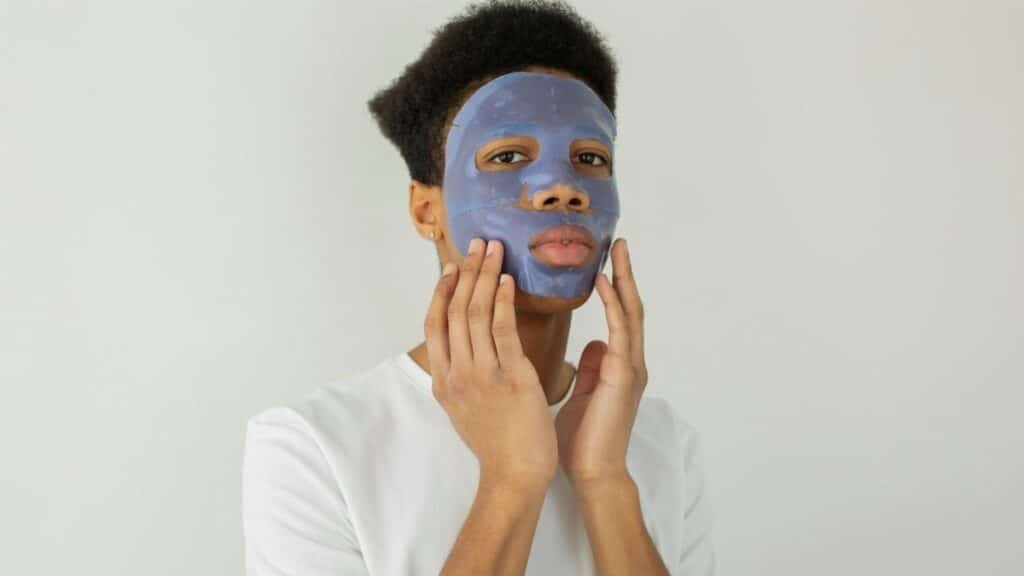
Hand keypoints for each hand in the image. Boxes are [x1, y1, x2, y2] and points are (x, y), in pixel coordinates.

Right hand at [424, 237, 558, 492]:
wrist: (514, 475)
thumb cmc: (496, 445)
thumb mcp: (463, 410)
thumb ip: (460, 379)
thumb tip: (463, 355)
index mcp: (444, 381)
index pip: (434, 326)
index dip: (441, 292)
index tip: (450, 267)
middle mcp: (457, 374)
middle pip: (455, 311)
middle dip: (465, 272)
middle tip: (476, 243)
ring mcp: (482, 375)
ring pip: (477, 314)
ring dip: (484, 276)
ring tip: (493, 249)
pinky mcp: (511, 377)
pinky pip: (503, 331)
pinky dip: (503, 302)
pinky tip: (507, 281)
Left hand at [555, 238, 647, 484]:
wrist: (592, 473)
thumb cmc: (583, 439)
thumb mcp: (584, 393)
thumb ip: (592, 367)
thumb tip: (592, 344)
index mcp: (618, 365)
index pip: (619, 315)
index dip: (614, 286)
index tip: (604, 258)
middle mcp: (629, 361)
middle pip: (630, 306)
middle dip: (624, 273)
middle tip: (616, 241)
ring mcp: (630, 368)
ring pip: (631, 313)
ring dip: (623, 279)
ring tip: (616, 250)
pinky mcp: (624, 377)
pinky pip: (620, 332)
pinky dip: (614, 305)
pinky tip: (602, 282)